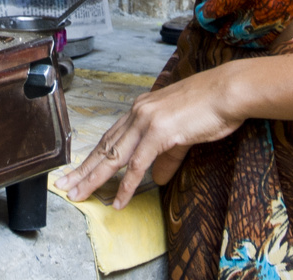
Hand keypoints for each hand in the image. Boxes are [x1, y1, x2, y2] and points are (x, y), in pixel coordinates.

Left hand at [53, 65, 247, 208]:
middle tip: (64, 185)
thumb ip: (166, 156)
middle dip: (83, 169)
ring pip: (113, 156)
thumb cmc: (210, 108)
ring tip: (79, 195)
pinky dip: (126, 185)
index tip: (78, 171)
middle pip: (104, 146)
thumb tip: (156, 177)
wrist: (228, 91)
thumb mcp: (182, 133)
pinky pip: (138, 165)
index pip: (110, 137)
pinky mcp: (160, 132)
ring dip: (94, 179)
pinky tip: (118, 201)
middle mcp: (138, 113)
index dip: (93, 156)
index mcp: (141, 109)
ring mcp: (147, 121)